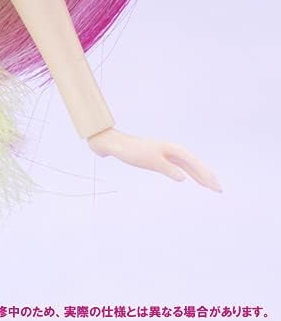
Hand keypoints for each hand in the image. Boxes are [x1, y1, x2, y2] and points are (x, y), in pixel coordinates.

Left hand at [86, 127, 221, 191]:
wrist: (115, 145)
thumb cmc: (133, 151)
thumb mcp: (151, 161)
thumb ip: (169, 169)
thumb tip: (184, 178)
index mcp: (173, 149)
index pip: (195, 163)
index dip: (206, 175)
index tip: (216, 187)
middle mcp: (172, 150)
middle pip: (194, 164)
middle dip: (206, 176)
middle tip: (219, 190)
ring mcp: (166, 153)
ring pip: (188, 166)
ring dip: (198, 175)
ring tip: (209, 186)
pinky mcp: (159, 157)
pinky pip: (179, 166)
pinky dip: (187, 173)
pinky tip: (189, 178)